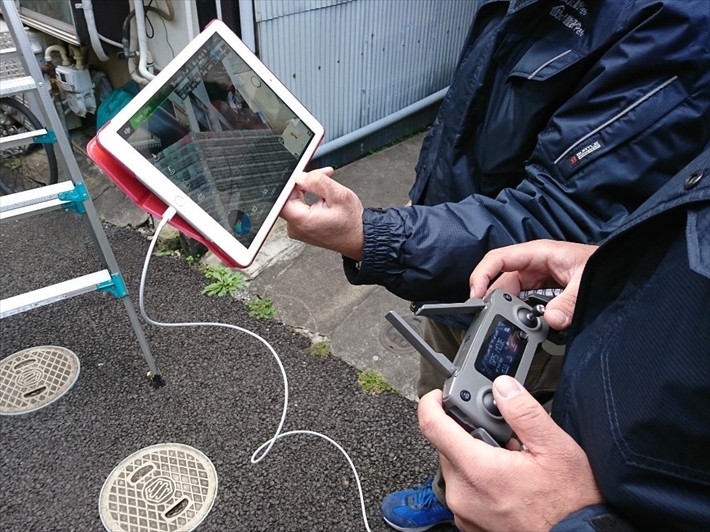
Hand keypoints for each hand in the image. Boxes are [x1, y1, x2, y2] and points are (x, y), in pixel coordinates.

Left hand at [279, 168, 364, 259]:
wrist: (359, 239)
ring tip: (328, 190)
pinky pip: (300, 207)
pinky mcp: (302, 228)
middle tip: (323, 176)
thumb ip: (317, 181)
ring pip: (296, 200)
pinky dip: (311, 198)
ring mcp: (298, 229)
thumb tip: (299, 176)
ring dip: (310, 190)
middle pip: (289, 196)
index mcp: (302, 221)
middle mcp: (296, 227)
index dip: (293, 182)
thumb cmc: (352, 223)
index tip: (305, 174)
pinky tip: (324, 197)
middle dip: (305, 183)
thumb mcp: (339, 195)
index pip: (282, 196)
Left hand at [418, 378, 602, 531]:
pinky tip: (507, 482)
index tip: (440, 395)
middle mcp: (463, 493)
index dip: (432, 403)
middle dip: (472, 433)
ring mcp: (464, 512)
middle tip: (505, 438)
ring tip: (512, 463)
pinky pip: (465, 490)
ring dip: (477, 457)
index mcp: (477, 470)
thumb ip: (524, 412)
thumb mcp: (556, 448)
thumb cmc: (570, 506)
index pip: (432, 426)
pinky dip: (480, 480)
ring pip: (457, 467)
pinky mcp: (470, 524)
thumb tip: (503, 388)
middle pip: (448, 445)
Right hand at [468, 240, 595, 329]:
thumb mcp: (587, 281)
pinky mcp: (543, 287)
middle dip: (495, 299)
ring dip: (508, 308)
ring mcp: (537, 275)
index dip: (482, 275)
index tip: (476, 297)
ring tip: (510, 325)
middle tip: (491, 320)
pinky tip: (523, 324)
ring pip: (512, 292)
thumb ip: (569, 302)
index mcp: (538, 253)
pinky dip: (520, 311)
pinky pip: (524, 299)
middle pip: (501, 279)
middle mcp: (533, 263)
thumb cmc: (604, 262)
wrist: (621, 267)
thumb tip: (551, 320)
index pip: (498, 259)